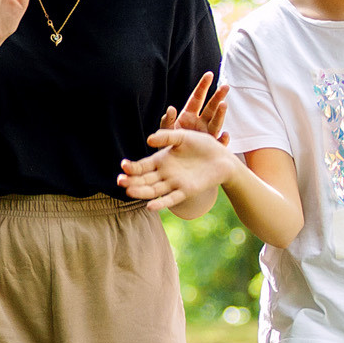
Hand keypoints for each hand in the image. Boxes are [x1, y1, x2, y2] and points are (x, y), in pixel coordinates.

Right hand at [118, 128, 235, 210]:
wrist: (223, 158)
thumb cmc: (203, 145)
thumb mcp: (183, 136)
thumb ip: (167, 136)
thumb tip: (149, 139)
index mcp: (162, 160)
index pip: (142, 166)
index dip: (132, 167)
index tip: (123, 166)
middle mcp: (165, 173)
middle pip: (144, 179)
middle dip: (131, 181)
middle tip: (120, 181)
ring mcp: (174, 183)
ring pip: (154, 190)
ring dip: (141, 192)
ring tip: (129, 192)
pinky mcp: (186, 191)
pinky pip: (171, 198)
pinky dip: (161, 203)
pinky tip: (150, 206)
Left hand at [172, 72, 229, 142]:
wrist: (173, 167)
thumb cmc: (167, 147)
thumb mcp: (166, 133)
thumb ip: (167, 122)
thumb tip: (170, 108)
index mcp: (188, 115)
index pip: (197, 98)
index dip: (203, 87)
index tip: (209, 74)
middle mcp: (200, 123)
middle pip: (210, 108)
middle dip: (217, 97)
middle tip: (225, 87)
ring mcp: (207, 134)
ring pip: (216, 122)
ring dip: (220, 114)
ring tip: (223, 105)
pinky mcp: (211, 148)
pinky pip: (218, 143)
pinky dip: (222, 140)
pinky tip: (225, 136)